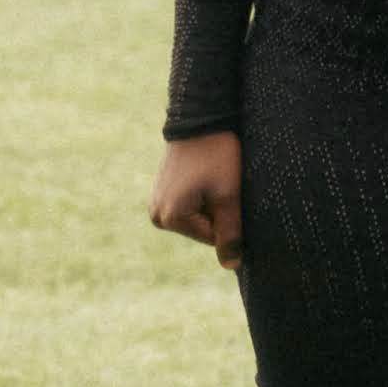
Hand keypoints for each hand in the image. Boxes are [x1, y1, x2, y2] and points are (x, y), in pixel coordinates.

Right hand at [149, 134, 245, 266]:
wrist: (199, 121)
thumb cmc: (217, 157)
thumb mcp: (229, 195)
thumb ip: (231, 232)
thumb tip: (231, 265)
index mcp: (170, 218)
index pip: (214, 238)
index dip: (231, 219)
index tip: (231, 193)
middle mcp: (157, 216)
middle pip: (203, 229)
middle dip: (219, 212)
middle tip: (222, 184)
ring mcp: (156, 205)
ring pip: (198, 218)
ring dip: (212, 204)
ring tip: (213, 179)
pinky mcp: (161, 194)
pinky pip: (189, 206)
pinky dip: (203, 196)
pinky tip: (205, 177)